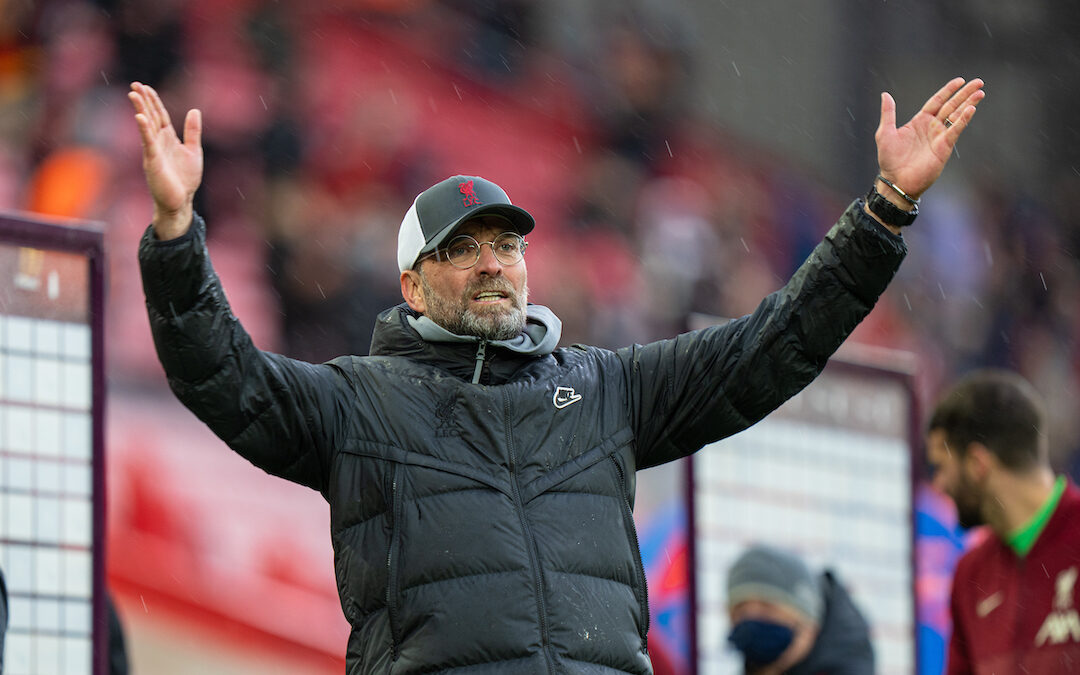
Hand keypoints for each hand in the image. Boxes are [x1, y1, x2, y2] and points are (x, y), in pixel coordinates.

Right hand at [128, 82, 202, 239]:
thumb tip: (194, 110)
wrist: (181, 201)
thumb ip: (192, 131)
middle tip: (135, 84)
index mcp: (168, 138)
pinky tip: (140, 117)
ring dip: (141, 110)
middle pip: (151, 116)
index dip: (154, 101)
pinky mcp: (153, 161)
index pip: (160, 115)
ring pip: (147, 126)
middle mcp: (159, 142)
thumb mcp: (193, 151)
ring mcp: (154, 151)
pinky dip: (145, 130)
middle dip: (144, 100)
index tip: (146, 87)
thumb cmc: (185, 179)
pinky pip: (148, 143)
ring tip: (133, 94)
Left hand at [875, 77, 984, 199]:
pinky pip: (955, 130)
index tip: (960, 80)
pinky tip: (971, 108)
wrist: (897, 181)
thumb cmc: (889, 159)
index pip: (937, 101)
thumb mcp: (885, 133)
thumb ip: (888, 113)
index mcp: (919, 121)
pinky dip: (963, 119)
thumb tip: (885, 94)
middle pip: (951, 105)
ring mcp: (939, 136)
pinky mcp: (944, 146)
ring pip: (957, 115)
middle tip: (978, 83)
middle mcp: (932, 127)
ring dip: (969, 103)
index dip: (948, 90)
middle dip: (964, 94)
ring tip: (980, 92)